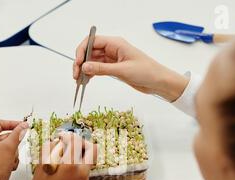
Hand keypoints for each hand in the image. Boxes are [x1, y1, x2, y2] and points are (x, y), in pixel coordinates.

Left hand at [0, 120, 28, 179]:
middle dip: (14, 144)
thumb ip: (18, 134)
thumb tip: (24, 125)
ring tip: (10, 161)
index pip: (0, 123)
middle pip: (7, 136)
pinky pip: (9, 157)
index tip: (24, 126)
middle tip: (15, 149)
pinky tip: (10, 168)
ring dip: (14, 154)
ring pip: (10, 148)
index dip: (12, 124)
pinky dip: (12, 161)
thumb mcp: (9, 147)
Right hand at [73, 36, 188, 101]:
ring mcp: (112, 59)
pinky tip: (86, 80)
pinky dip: (90, 74)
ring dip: (84, 69)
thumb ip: (102, 68)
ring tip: (79, 80)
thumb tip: (85, 67)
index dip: (82, 51)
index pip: (92, 42)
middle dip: (81, 62)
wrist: (158, 82)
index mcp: (115, 43)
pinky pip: (97, 68)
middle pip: (90, 51)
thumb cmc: (146, 72)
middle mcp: (112, 49)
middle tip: (76, 75)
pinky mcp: (113, 68)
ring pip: (92, 61)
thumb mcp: (122, 70)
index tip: (78, 63)